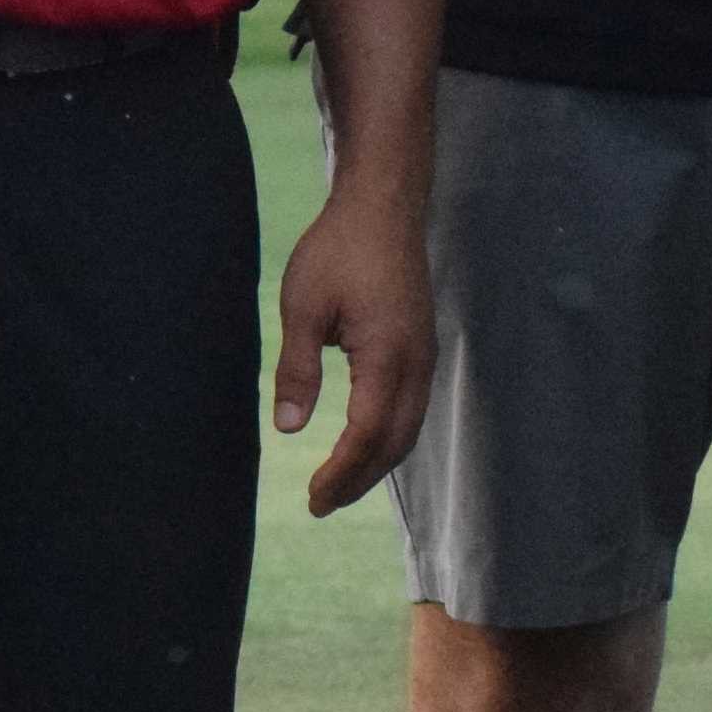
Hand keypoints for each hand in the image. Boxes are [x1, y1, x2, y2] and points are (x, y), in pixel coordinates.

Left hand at [269, 188, 433, 515]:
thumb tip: (286, 427)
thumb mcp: (302, 306)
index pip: (366, 436)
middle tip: (320, 505)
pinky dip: (389, 439)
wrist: (384, 206)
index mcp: (387, 356)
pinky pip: (412, 409)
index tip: (312, 497)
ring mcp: (425, 355)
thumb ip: (297, 370)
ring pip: (409, 430)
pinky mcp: (422, 347)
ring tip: (339, 485)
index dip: (341, 474)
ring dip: (376, 464)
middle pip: (394, 444)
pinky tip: (364, 445)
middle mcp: (416, 363)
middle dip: (359, 481)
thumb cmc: (339, 249)